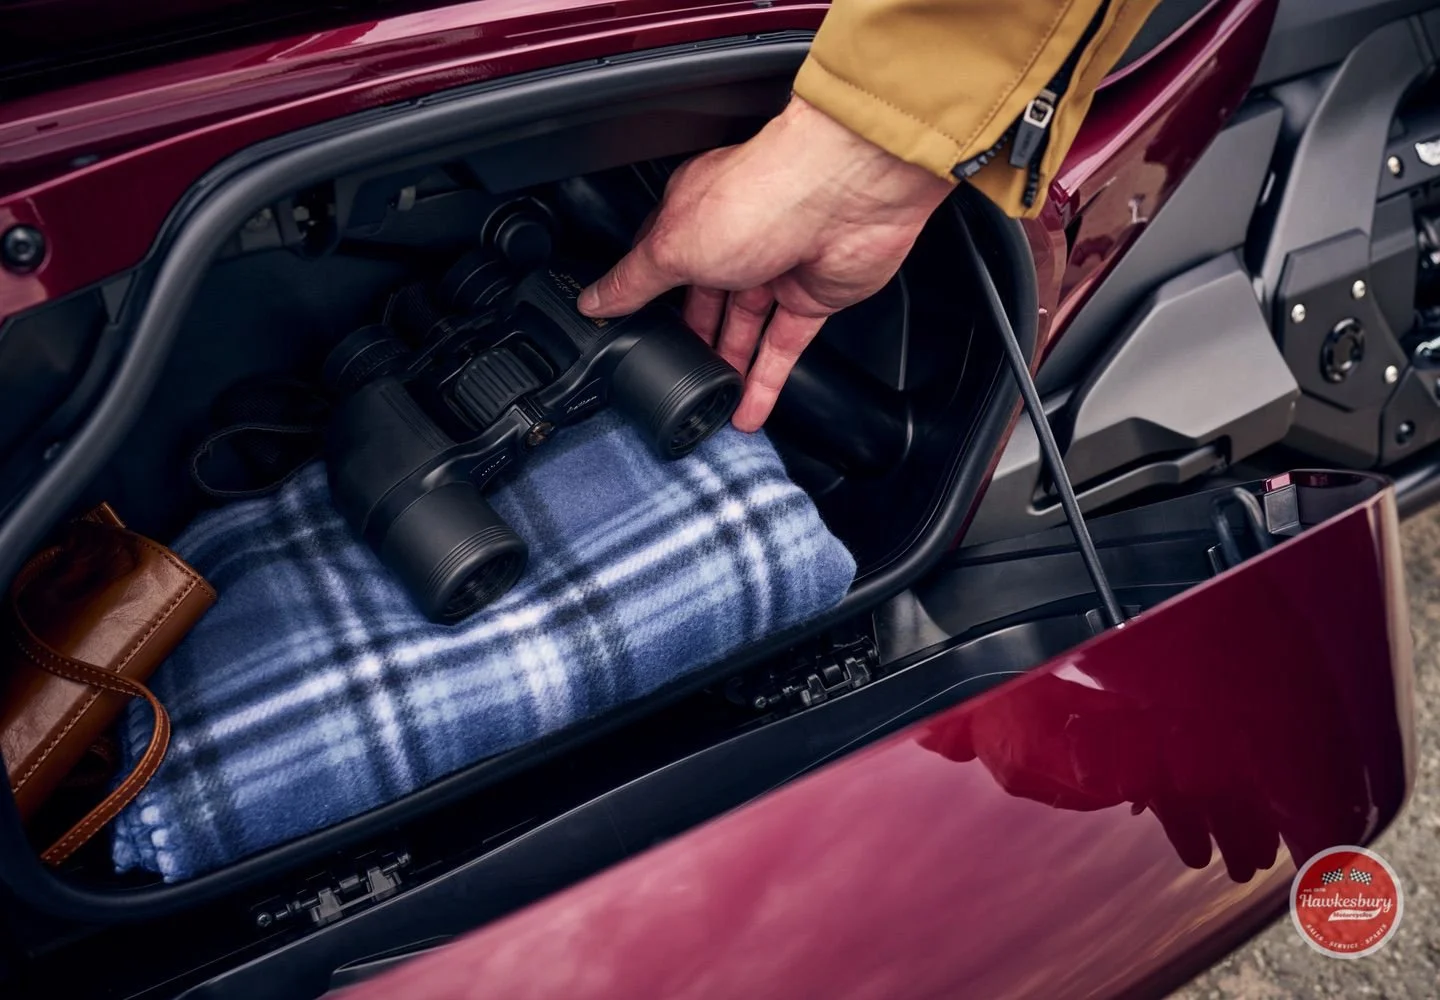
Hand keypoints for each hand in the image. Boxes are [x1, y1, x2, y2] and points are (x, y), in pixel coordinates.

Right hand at [577, 96, 952, 430]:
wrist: (845, 195)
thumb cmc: (761, 195)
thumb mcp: (673, 245)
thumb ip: (634, 281)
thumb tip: (594, 300)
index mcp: (693, 214)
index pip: (661, 263)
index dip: (645, 300)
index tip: (630, 336)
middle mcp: (734, 238)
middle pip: (704, 301)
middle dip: (691, 341)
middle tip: (672, 378)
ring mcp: (776, 266)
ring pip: (745, 328)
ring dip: (728, 368)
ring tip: (709, 407)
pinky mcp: (812, 295)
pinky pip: (783, 347)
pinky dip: (766, 381)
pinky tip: (749, 411)